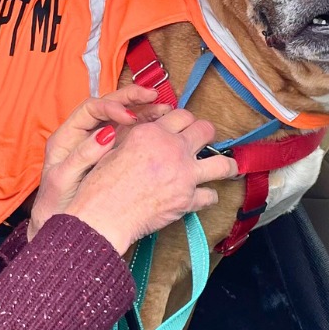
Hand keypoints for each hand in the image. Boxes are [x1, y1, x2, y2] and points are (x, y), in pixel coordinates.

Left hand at [28, 85, 166, 240]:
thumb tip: (104, 135)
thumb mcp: (63, 180)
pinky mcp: (114, 155)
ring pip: (123, 119)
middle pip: (109, 106)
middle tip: (152, 96)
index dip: (111, 107)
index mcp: (68, 136)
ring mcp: (101, 144)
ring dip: (143, 111)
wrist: (63, 227)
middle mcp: (85, 135)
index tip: (129, 116)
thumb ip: (81, 156)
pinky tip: (162, 126)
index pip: (91, 109)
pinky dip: (147, 128)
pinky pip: (131, 135)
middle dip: (131, 98)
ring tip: (164, 108)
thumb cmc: (56, 205)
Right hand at [31, 90, 238, 254]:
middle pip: (205, 130)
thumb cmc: (100, 185)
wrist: (103, 215)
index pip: (181, 115)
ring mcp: (184, 175)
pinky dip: (208, 197)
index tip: (185, 126)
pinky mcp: (187, 200)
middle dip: (206, 134)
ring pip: (222, 164)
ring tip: (228, 167)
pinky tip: (204, 196)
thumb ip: (134, 137)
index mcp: (152, 133)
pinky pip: (210, 196)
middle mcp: (172, 149)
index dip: (185, 119)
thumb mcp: (113, 148)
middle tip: (204, 141)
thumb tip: (144, 131)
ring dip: (226, 165)